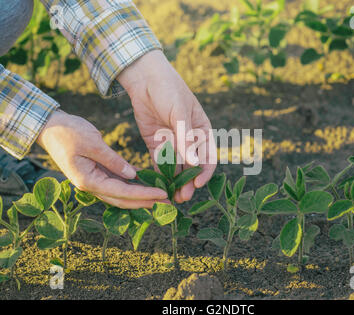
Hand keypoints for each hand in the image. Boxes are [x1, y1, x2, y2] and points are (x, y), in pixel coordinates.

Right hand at [36, 110, 168, 208]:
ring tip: (160, 198)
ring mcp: (93, 181)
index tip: (163, 194)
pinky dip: (131, 188)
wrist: (49, 127)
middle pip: (122, 200)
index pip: (122, 192)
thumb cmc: (68, 132)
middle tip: (168, 203)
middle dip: (145, 202)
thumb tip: (132, 175)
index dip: (144, 194)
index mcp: (88, 180)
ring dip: (139, 198)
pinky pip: (116, 186)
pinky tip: (144, 187)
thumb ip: (112, 160)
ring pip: (120, 196)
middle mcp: (91, 186)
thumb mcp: (92, 142)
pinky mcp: (95, 175)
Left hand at [117, 50, 215, 202]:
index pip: (208, 157)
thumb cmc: (169, 90)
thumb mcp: (180, 113)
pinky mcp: (156, 144)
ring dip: (174, 182)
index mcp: (202, 131)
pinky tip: (157, 185)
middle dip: (188, 182)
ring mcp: (172, 143)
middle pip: (191, 167)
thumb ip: (186, 138)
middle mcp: (189, 140)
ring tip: (171, 196)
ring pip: (176, 167)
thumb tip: (194, 163)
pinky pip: (159, 162)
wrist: (145, 78)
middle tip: (182, 197)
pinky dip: (159, 174)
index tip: (197, 184)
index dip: (204, 172)